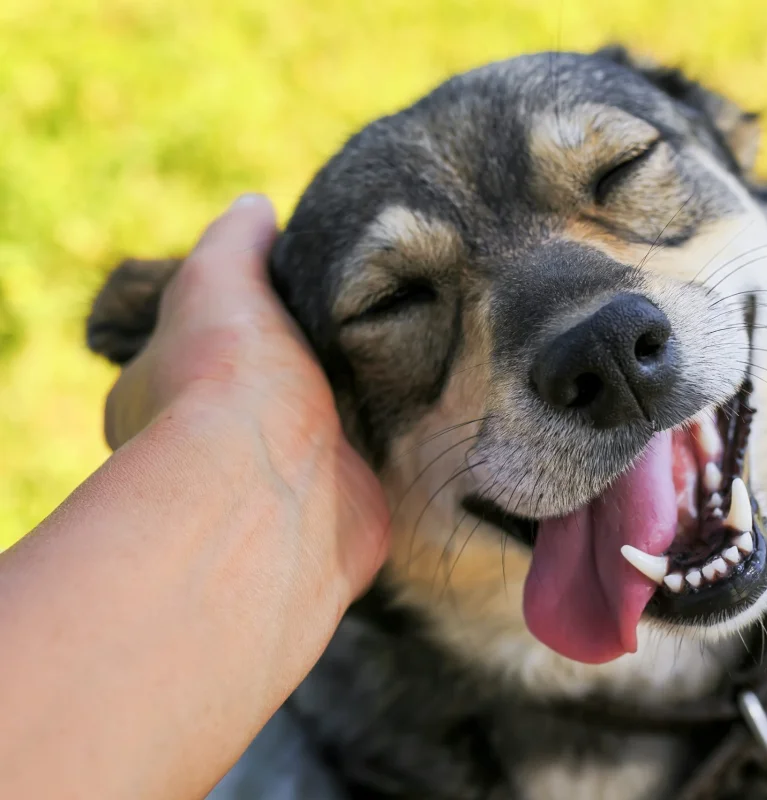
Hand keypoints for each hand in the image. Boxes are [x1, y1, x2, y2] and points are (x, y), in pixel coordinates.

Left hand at [104, 192, 387, 616]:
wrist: (274, 492)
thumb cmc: (228, 383)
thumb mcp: (218, 280)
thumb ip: (236, 242)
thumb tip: (256, 207)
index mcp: (160, 393)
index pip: (196, 345)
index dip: (239, 318)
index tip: (290, 291)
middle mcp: (211, 448)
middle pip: (265, 390)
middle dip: (307, 362)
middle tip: (366, 318)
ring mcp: (278, 484)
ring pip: (322, 429)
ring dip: (358, 403)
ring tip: (411, 349)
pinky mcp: (342, 509)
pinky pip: (371, 467)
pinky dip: (394, 443)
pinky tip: (426, 407)